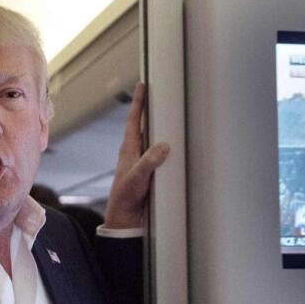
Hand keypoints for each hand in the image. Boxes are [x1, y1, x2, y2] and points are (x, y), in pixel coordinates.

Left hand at [102, 83, 170, 229]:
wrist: (127, 218)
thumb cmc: (125, 197)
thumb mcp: (136, 178)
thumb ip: (148, 162)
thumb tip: (164, 146)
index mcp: (129, 149)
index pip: (134, 120)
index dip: (138, 102)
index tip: (142, 85)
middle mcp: (137, 152)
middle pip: (145, 125)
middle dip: (152, 110)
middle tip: (160, 94)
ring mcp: (145, 161)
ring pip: (155, 139)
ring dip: (163, 128)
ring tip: (174, 114)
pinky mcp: (152, 172)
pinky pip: (162, 155)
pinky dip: (170, 148)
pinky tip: (179, 145)